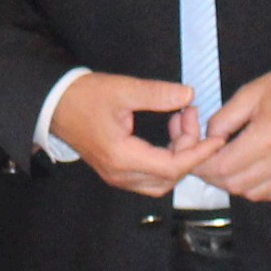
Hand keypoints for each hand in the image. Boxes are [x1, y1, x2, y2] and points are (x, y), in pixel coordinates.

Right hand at [46, 73, 206, 196]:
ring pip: (161, 180)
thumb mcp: (123, 90)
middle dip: (189, 150)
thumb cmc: (83, 97)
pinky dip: (166, 158)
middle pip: (169, 177)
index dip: (198, 153)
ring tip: (179, 122)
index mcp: (122, 157)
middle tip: (190, 116)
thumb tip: (189, 95)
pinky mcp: (116, 171)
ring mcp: (117, 176)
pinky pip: (150, 175)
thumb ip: (157, 94)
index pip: (172, 166)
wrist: (54, 104)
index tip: (216, 139)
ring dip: (178, 155)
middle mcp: (120, 173)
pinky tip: (168, 133)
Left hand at [189, 59, 270, 202]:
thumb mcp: (250, 93)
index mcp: (266, 137)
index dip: (202, 165)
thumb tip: (209, 139)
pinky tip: (251, 172)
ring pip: (253, 194)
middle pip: (235, 185)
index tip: (194, 156)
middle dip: (214, 176)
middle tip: (207, 161)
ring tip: (228, 166)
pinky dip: (256, 188)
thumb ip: (224, 119)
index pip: (222, 167)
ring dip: (234, 184)